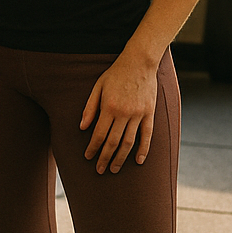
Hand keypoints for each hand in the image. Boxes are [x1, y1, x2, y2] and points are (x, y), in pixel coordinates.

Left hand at [80, 51, 155, 172]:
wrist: (140, 62)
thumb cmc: (116, 74)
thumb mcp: (98, 86)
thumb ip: (89, 107)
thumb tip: (82, 127)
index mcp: (109, 107)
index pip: (99, 134)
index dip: (93, 148)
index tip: (88, 157)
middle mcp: (124, 113)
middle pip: (113, 142)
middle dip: (105, 158)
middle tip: (100, 170)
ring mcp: (138, 114)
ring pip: (129, 142)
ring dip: (121, 158)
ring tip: (115, 169)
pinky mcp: (150, 113)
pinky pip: (147, 136)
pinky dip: (143, 150)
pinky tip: (138, 161)